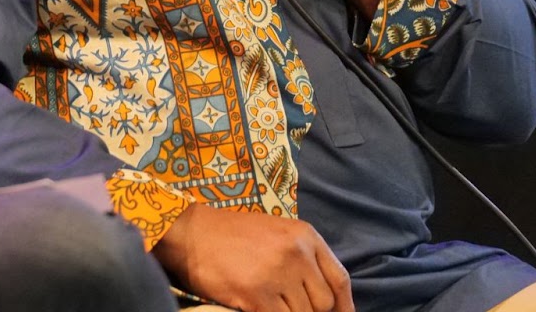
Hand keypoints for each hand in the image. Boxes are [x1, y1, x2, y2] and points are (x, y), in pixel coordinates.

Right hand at [153, 203, 352, 311]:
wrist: (191, 233)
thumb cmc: (232, 234)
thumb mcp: (275, 232)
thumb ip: (303, 258)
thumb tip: (327, 299)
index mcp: (304, 236)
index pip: (340, 280)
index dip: (344, 306)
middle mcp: (296, 253)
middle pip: (323, 303)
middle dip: (310, 311)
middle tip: (289, 306)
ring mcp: (277, 275)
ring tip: (269, 303)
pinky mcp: (257, 295)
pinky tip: (258, 308)